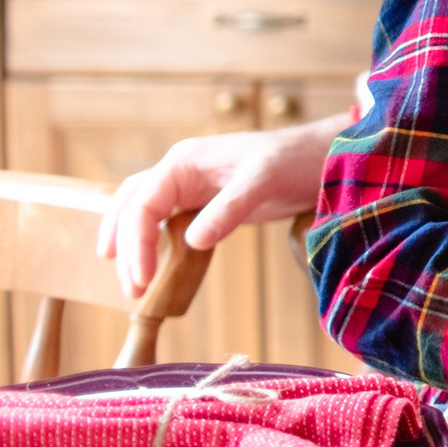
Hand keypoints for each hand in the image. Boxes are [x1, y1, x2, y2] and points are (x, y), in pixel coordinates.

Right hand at [94, 115, 344, 297]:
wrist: (321, 156)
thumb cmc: (294, 160)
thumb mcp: (263, 181)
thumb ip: (229, 208)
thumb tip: (192, 242)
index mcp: (184, 161)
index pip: (142, 203)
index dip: (136, 242)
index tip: (143, 278)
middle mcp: (180, 172)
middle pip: (132, 208)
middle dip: (126, 249)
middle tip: (132, 290)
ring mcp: (191, 187)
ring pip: (144, 215)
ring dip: (134, 247)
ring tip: (134, 284)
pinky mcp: (206, 203)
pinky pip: (168, 224)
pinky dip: (155, 245)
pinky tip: (155, 267)